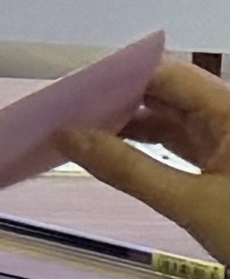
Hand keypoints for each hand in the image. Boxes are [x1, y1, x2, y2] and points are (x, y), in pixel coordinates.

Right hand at [62, 54, 229, 258]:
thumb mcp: (191, 205)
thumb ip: (128, 169)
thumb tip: (66, 137)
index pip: (166, 74)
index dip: (118, 76)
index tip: (72, 89)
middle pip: (168, 91)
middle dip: (119, 98)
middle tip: (68, 108)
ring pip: (173, 116)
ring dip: (131, 121)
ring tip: (83, 128)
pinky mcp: (228, 160)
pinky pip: (183, 139)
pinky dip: (150, 142)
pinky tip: (116, 147)